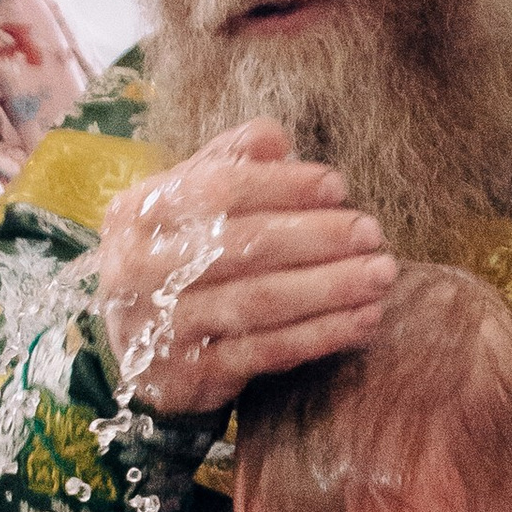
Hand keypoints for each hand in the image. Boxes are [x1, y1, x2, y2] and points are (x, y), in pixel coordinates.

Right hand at [96, 120, 396, 415]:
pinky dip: (321, 335)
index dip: (281, 186)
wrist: (131, 347)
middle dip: (317, 237)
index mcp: (140, 212)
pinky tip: (363, 320)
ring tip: (381, 274)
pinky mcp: (191, 375)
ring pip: (259, 302)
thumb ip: (226, 162)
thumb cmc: (174, 256)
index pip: (216, 190)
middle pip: (242, 247)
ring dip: (330, 288)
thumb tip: (275, 137)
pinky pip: (267, 351)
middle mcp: (141, 269)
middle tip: (371, 232)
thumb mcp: (183, 202)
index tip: (337, 186)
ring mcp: (164, 327)